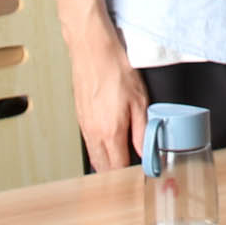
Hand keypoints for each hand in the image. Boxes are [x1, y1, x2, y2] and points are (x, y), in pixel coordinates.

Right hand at [71, 34, 151, 172]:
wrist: (92, 49)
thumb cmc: (115, 68)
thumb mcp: (139, 100)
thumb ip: (142, 130)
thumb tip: (146, 150)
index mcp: (110, 132)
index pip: (118, 168)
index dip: (130, 175)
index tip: (140, 174)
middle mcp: (94, 133)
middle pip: (103, 167)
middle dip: (117, 174)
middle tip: (131, 171)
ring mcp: (84, 125)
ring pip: (94, 156)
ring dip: (106, 162)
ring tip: (121, 159)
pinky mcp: (79, 116)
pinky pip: (89, 142)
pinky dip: (98, 148)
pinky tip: (108, 141)